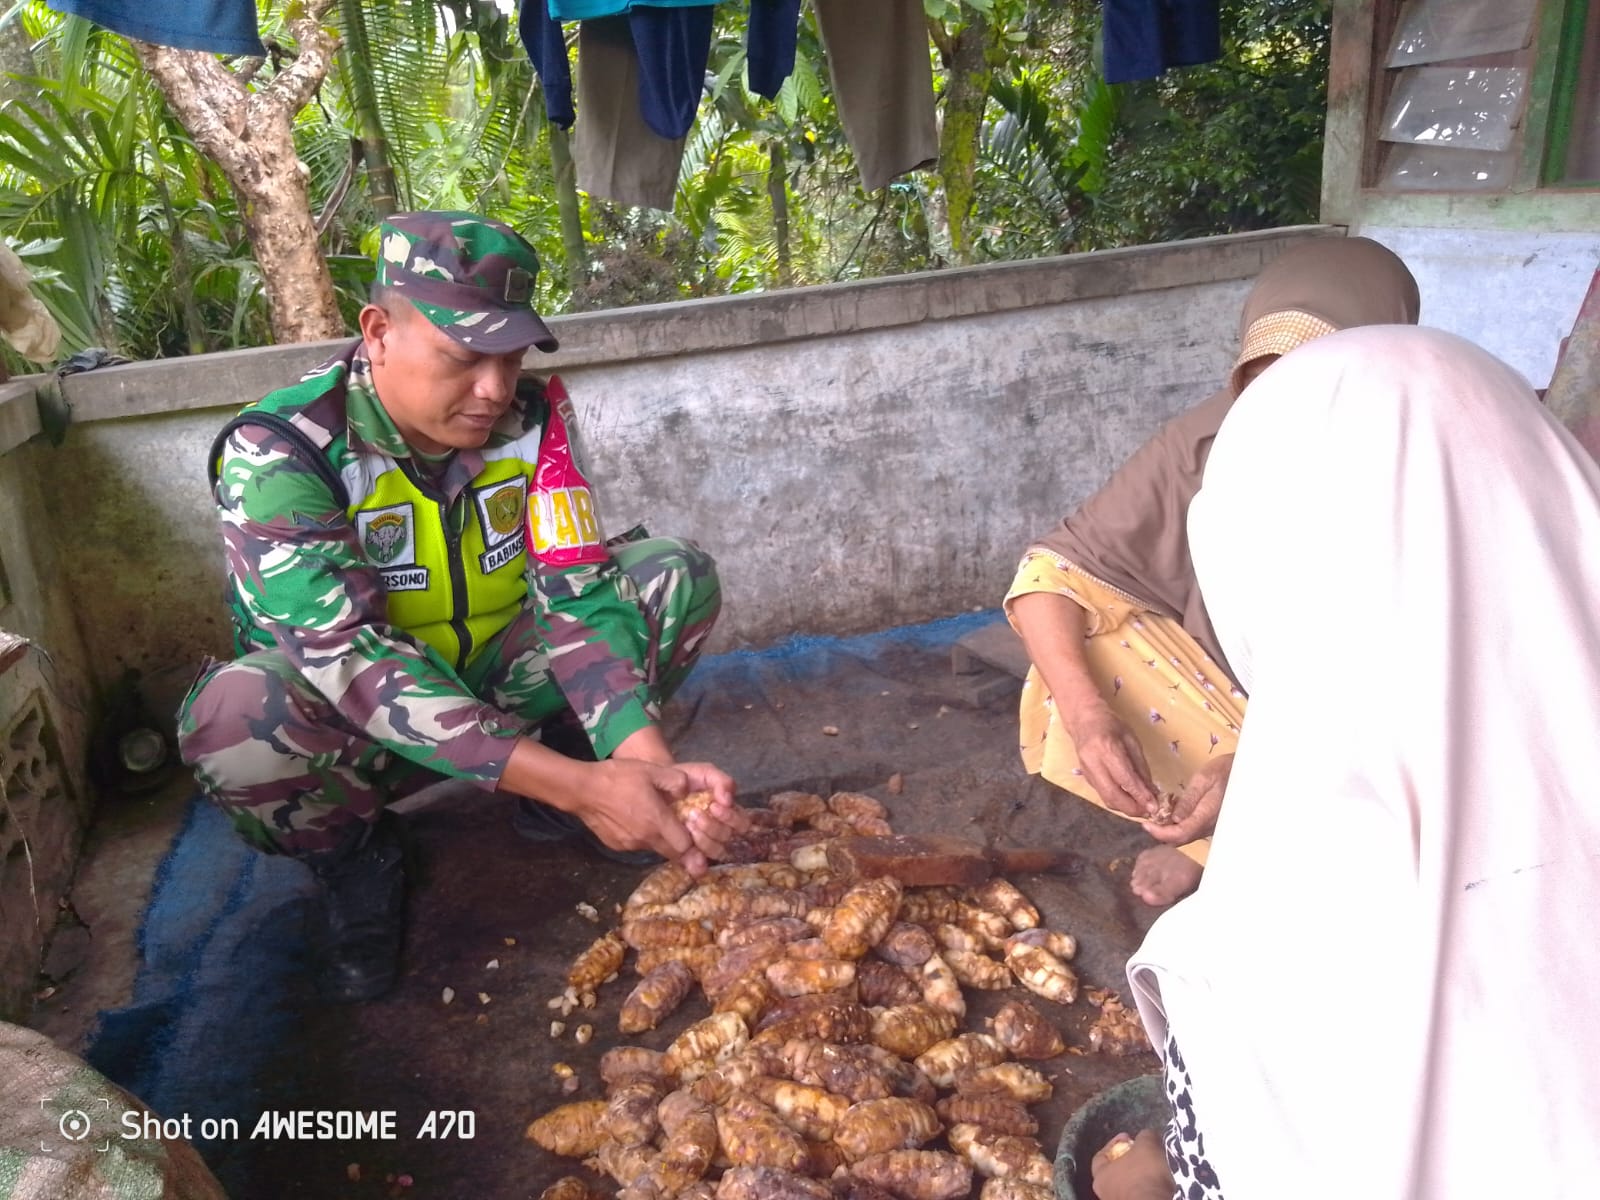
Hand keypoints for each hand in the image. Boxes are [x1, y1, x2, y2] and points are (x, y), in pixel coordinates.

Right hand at [570, 758, 713, 875]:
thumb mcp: (652, 770)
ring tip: (659, 824)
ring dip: (662, 841)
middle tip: (691, 843)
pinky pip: (638, 845)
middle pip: (672, 854)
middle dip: (683, 850)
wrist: (582, 789)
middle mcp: (645, 839)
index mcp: (656, 821)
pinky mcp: (616, 845)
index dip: (695, 846)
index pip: (684, 847)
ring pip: (655, 848)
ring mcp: (629, 845)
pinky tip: (637, 821)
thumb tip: (688, 791)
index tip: (701, 842)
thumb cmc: (618, 777)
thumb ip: (676, 781)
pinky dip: (643, 837)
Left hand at [675, 762, 750, 860]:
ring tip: (687, 824)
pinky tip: (687, 852)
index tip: (713, 806)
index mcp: (729, 813)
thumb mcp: (706, 773)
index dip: (730, 817)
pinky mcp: (688, 853)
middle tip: (694, 815)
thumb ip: (722, 781)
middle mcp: (720, 830)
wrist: (659, 786)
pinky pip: (698, 865)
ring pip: (716, 851)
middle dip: (713, 827)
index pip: (742, 823)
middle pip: (728, 838)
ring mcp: (705, 843)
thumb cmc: (686, 779)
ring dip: (704, 840)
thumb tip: (728, 800)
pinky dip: (695, 861)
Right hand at [1065, 703, 1158, 817]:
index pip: (1125, 779)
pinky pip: (1103, 795)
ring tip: (1142, 809)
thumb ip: (1141, 767)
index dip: (1140, 795)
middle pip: (1113, 795)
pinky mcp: (1086, 778)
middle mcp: (1094, 763)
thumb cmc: (1111, 725)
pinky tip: (1130, 800)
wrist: (1084, 720)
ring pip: (1106, 799)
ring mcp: (1087, 772)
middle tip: (1149, 812)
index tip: (1154, 807)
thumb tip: (1152, 791)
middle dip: (1132, 808)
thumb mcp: (1132, 741)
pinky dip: (1118, 802)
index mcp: (1107, 749)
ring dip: (1125, 808)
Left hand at [1091, 1129, 1172, 1199]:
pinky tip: (1158, 1184)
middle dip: (1129, 1161)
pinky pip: (1139, 1195)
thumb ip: (1145, 1136)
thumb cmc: (1144, 1175)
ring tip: (1154, 1169)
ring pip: (1128, 1185)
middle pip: (1115, 1171)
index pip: (1101, 1156)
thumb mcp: (1147, 1145)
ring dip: (1139, 1176)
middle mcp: (1106, 1193)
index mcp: (1101, 1176)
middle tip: (1143, 1153)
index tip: (1129, 1138)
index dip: (1115, 1143)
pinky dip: (1147, 1188)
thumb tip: (1146, 1136)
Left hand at [1143, 752, 1232, 843]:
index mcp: (1207, 815)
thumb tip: (1175, 819)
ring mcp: (1211, 827)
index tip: (1145, 824)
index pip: (1181, 833)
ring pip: (1186, 837)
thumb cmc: (1223, 771)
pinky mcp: (1210, 824)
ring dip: (1168, 831)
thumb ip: (1189, 800)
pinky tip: (1170, 814)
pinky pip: (1191, 830)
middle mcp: (1209, 826)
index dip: (1161, 833)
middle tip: (1147, 820)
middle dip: (1161, 833)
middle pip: (1181, 839)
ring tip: (1156, 817)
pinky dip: (1177, 827)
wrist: (1242, 773)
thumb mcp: (1203, 779)